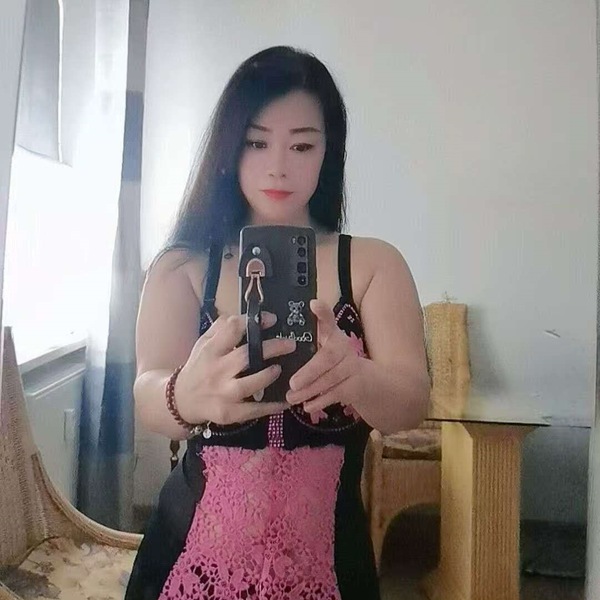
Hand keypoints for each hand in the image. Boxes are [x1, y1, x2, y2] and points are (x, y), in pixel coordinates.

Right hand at [175, 312, 295, 424]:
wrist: (182, 400)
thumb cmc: (199, 367)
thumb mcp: (204, 343)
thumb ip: (223, 327)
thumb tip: (252, 317)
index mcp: (211, 350)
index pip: (232, 330)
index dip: (254, 322)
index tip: (272, 320)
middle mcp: (217, 371)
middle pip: (246, 356)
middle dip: (271, 348)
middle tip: (290, 344)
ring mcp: (223, 394)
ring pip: (250, 384)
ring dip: (269, 375)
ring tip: (280, 369)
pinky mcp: (230, 413)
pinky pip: (255, 410)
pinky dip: (273, 406)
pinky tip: (287, 400)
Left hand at [285, 299, 365, 416]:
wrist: (367, 382)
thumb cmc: (334, 363)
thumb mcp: (323, 349)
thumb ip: (305, 344)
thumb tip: (274, 346)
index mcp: (333, 335)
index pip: (329, 320)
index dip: (322, 312)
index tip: (313, 304)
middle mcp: (344, 347)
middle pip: (327, 358)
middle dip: (309, 372)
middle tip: (292, 384)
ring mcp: (353, 366)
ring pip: (330, 380)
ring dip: (309, 391)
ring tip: (291, 398)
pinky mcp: (356, 385)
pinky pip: (336, 394)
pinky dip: (320, 402)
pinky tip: (307, 407)